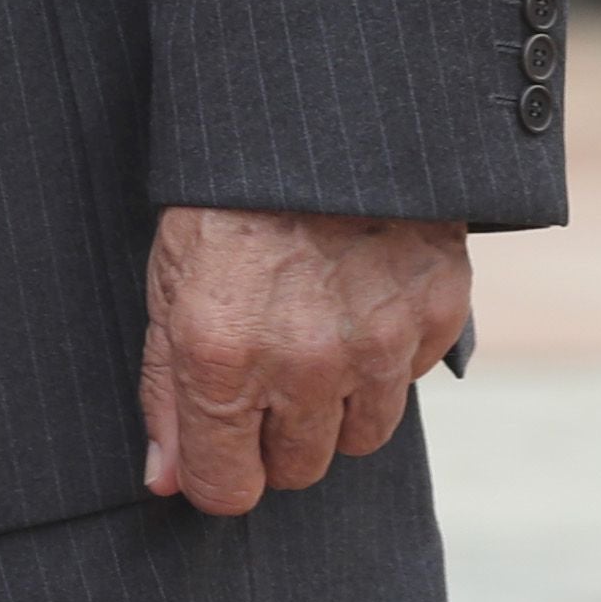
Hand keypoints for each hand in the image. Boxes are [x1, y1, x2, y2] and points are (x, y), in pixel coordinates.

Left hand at [139, 207, 470, 516]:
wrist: (315, 113)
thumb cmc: (225, 195)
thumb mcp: (169, 279)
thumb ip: (166, 389)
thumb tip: (166, 479)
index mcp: (221, 354)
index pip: (227, 488)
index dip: (218, 475)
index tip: (220, 451)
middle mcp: (303, 363)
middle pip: (298, 471)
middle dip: (277, 438)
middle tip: (265, 373)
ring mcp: (376, 345)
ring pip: (359, 438)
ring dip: (335, 405)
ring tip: (312, 333)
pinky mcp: (434, 318)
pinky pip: (407, 380)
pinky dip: (384, 357)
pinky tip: (356, 301)